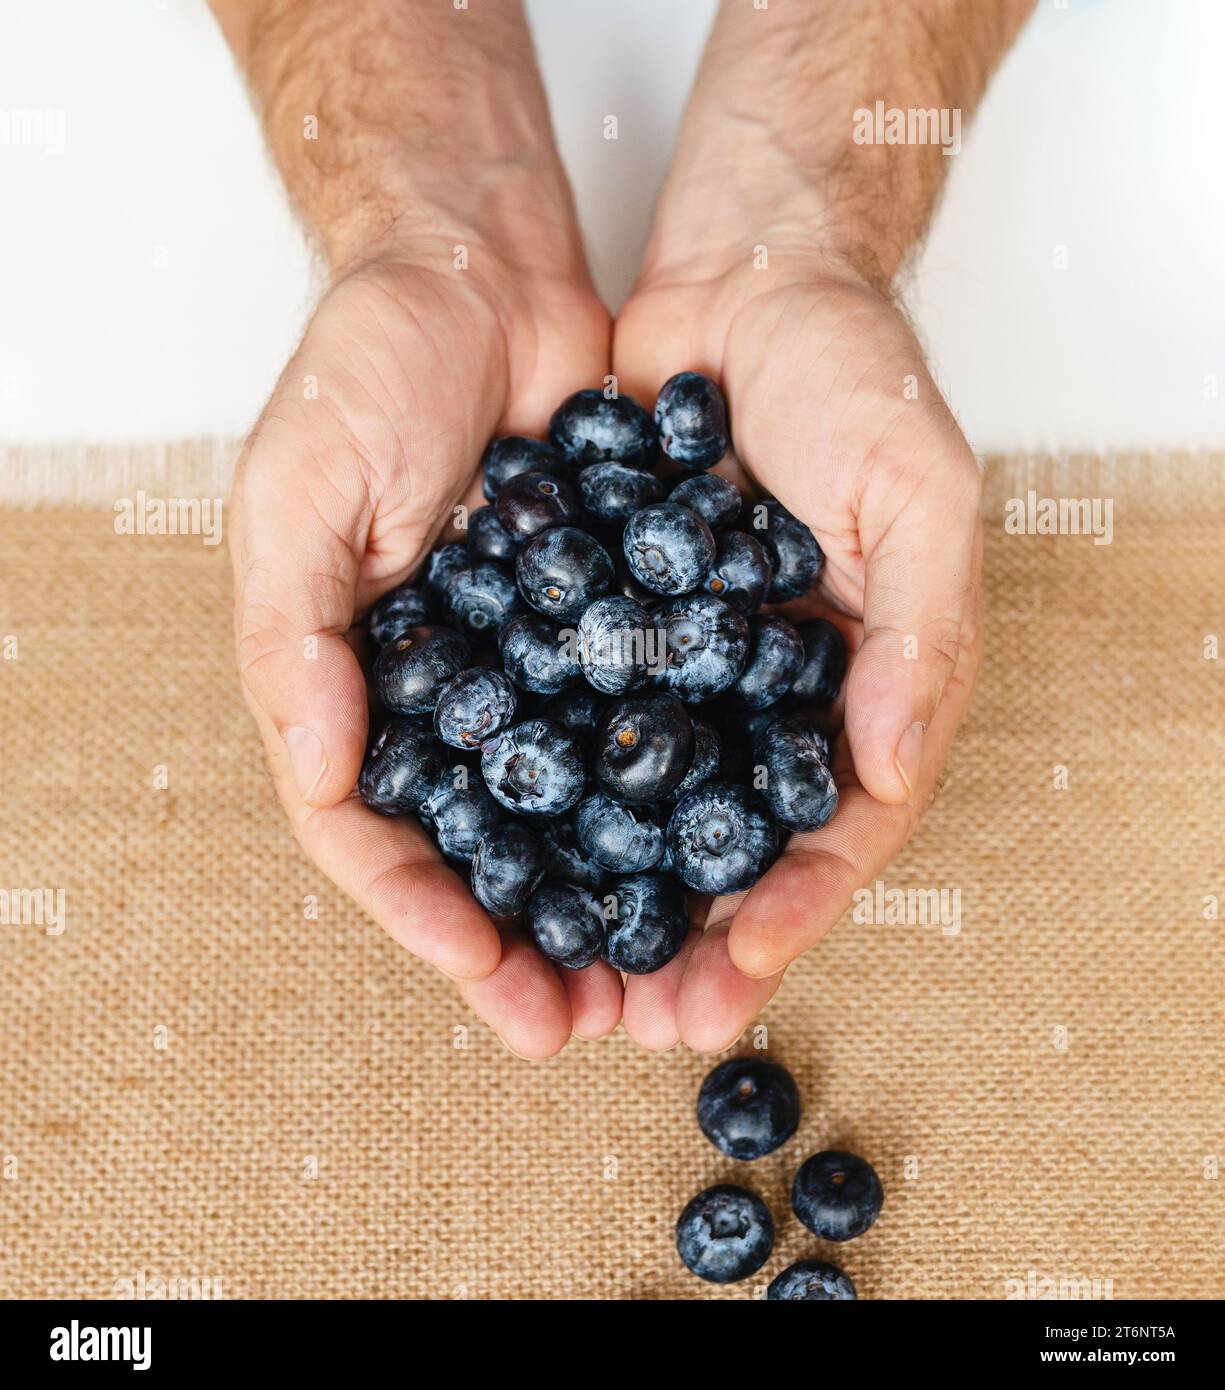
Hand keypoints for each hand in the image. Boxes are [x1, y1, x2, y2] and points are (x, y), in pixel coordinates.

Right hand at [229, 242, 617, 1056]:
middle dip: (536, 945)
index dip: (428, 919)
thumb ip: (296, 643)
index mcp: (359, 690)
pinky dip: (681, 795)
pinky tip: (723, 855)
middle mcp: (451, 697)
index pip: (381, 839)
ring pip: (580, 814)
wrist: (485, 271)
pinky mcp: (623, 623)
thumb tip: (329, 782)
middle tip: (594, 1024)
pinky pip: (653, 724)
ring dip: (617, 900)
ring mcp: (539, 666)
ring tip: (667, 978)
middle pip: (489, 853)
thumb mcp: (295, 499)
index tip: (493, 980)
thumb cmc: (365, 373)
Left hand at [613, 260, 982, 1050]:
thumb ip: (920, 634)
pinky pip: (566, 717)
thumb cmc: (854, 375)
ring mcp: (676, 664)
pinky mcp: (596, 621)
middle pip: (725, 846)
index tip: (736, 977)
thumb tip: (886, 771)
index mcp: (853, 687)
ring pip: (637, 807)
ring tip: (558, 975)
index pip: (831, 829)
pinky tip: (496, 850)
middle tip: (638, 1022)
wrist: (742, 278)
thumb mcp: (920, 494)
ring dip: (603, 893)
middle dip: (687, 938)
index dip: (791, 911)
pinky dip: (537, 789)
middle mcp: (761, 695)